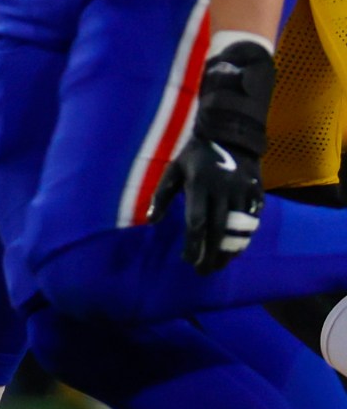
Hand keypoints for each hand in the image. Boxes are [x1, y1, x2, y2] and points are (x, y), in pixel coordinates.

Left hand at [150, 42, 274, 272]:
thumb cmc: (195, 156)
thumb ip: (161, 195)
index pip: (196, 222)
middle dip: (211, 255)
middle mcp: (223, 191)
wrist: (231, 136)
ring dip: (229, 251)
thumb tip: (150, 221)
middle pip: (218, 231)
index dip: (193, 245)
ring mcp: (243, 193)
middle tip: (203, 272)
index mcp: (199, 185)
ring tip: (219, 265)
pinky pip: (252, 222)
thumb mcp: (173, 170)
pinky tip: (236, 250)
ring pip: (239, 230)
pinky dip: (245, 238)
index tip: (187, 261)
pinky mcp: (257, 194)